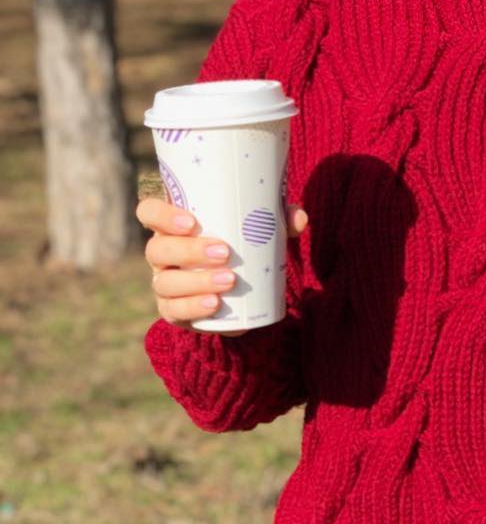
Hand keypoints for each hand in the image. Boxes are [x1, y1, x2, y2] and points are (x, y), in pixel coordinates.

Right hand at [137, 196, 308, 334]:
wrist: (239, 288)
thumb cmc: (242, 244)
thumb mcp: (258, 228)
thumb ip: (278, 220)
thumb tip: (299, 218)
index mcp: (173, 225)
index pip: (148, 212)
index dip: (161, 215)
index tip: (192, 221)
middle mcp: (162, 253)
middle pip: (158, 249)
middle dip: (189, 251)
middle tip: (224, 252)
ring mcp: (164, 282)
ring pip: (165, 282)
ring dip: (196, 281)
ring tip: (229, 280)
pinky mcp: (173, 310)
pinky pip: (173, 311)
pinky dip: (193, 308)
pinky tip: (215, 305)